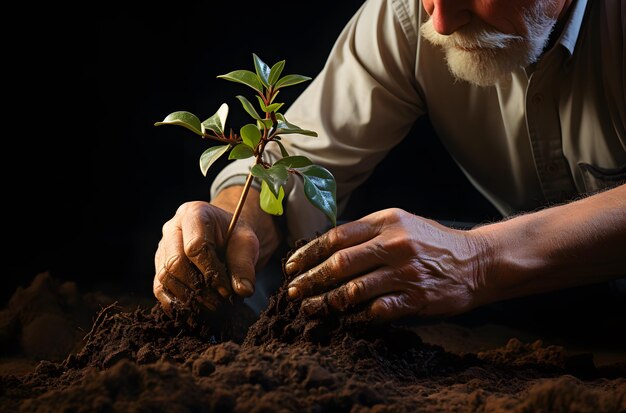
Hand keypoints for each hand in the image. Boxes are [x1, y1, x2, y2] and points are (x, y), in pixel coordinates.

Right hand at [153, 185, 279, 315]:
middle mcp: (172, 229)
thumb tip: (242, 290)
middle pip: (174, 263)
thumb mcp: (247, 242)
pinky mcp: (159, 267)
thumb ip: (244, 264)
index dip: (212, 272)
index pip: (195, 246)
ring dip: (188, 299)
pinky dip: (177, 304)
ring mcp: (162, 248)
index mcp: (194, 214)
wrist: (225, 237)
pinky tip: (197, 311)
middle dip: (198, 288)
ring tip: (212, 308)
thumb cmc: (235, 236)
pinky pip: (160, 289)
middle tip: (220, 303)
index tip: (228, 290)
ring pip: (164, 278)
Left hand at [285, 208, 490, 322]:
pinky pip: (377, 310)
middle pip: (339, 263)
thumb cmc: (433, 242)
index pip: (336, 236)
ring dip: (327, 301)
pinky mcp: (416, 297)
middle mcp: (393, 244)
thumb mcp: (401, 223)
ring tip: (311, 308)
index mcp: (386, 221)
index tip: (292, 266)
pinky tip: (343, 320)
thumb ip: (368, 232)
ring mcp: (405, 272)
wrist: (477, 261)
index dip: (309, 252)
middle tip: (294, 291)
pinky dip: (356, 316)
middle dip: (310, 279)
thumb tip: (327, 246)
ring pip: (354, 289)